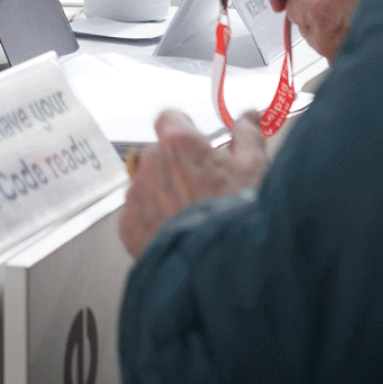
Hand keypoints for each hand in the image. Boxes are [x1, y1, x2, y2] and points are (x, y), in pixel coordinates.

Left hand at [118, 109, 268, 258]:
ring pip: (148, 184)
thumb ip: (247, 135)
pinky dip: (154, 220)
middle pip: (159, 153)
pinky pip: (138, 214)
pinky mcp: (128, 226)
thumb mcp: (254, 167)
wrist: (219, 266)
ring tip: (193, 214)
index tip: (194, 139)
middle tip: (203, 186)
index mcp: (178, 143)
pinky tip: (179, 230)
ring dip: (165, 192)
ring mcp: (136, 195)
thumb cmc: (236, 216)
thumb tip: (248, 117)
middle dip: (178, 165)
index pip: (169, 118)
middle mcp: (151, 164)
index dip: (183, 127)